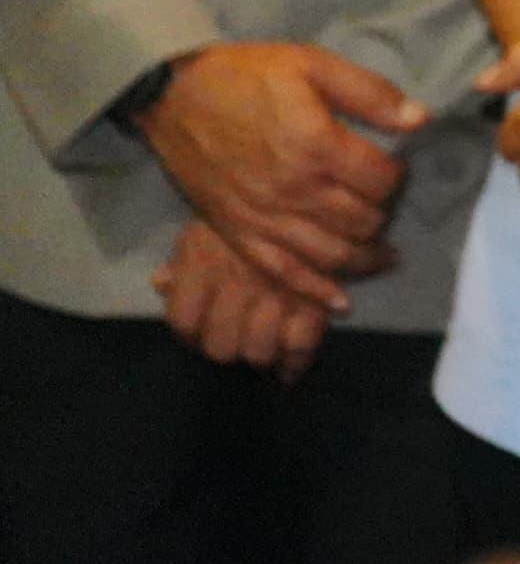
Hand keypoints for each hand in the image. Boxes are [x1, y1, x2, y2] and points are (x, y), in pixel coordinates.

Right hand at [136, 43, 418, 311]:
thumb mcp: (313, 65)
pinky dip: (315, 291)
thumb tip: (420, 119)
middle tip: (382, 203)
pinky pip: (282, 273)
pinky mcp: (238, 232)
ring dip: (363, 257)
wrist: (174, 94)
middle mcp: (293, 190)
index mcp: (315, 147)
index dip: (397, 176)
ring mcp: (263, 217)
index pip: (381, 181)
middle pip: (362, 221)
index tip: (393, 169)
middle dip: (383, 213)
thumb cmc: (246, 76)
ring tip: (381, 251)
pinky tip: (341, 301)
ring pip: (331, 255)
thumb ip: (370, 93)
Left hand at [154, 217, 332, 379]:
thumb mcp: (211, 223)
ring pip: (258, 353)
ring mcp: (278, 296)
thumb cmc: (254, 214)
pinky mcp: (316, 303)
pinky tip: (288, 367)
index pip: (183, 322)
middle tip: (236, 339)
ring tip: (264, 345)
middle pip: (221, 347)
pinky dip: (294, 363)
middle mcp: (237, 283)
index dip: (189, 337)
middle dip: (227, 347)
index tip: (199, 335)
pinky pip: (300, 347)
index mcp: (206, 262)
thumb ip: (184, 258)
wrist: (314, 196)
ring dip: (260, 353)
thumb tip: (159, 282)